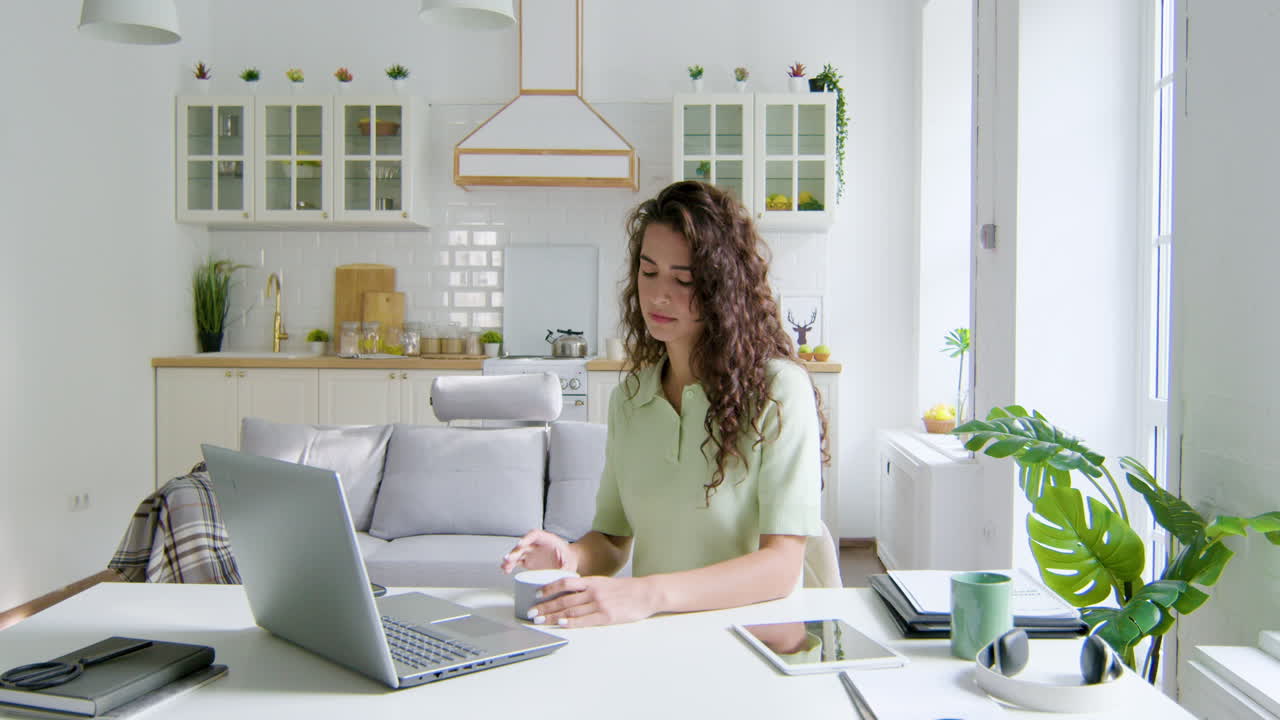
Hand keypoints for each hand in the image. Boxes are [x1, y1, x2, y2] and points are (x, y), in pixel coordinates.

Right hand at [500, 529, 576, 573]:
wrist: (571, 562)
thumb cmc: (571, 559)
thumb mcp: (570, 564)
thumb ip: (564, 570)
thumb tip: (558, 578)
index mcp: (548, 539)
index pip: (535, 534)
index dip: (526, 538)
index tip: (520, 544)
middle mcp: (538, 544)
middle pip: (523, 544)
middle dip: (515, 551)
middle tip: (509, 558)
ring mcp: (532, 552)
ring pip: (518, 553)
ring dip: (510, 559)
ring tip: (504, 565)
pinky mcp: (529, 561)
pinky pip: (517, 561)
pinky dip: (511, 565)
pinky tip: (506, 569)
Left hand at [527, 576, 657, 627]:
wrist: (646, 593)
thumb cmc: (626, 590)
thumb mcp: (605, 583)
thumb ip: (588, 587)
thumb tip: (570, 593)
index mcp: (592, 581)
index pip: (565, 583)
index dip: (549, 588)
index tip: (537, 594)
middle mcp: (593, 591)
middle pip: (563, 599)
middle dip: (545, 606)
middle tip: (531, 612)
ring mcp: (599, 604)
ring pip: (570, 610)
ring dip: (552, 616)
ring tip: (539, 620)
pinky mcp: (606, 616)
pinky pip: (584, 620)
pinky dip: (571, 622)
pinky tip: (561, 623)